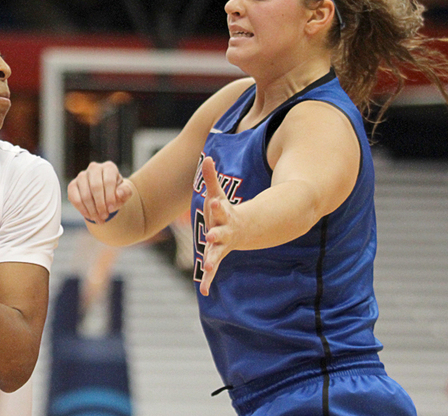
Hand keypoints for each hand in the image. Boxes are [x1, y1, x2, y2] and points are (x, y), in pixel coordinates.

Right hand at [68, 161, 132, 224]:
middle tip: (104, 216)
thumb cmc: (117, 192)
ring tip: (98, 219)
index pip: (108, 181)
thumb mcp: (125, 192)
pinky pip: (75, 199)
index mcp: (109, 167)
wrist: (106, 195)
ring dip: (92, 210)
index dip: (110, 197)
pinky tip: (89, 216)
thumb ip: (126, 191)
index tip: (112, 209)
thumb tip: (119, 193)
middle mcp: (94, 168)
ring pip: (85, 194)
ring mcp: (82, 176)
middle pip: (95, 187)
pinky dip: (82, 209)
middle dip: (100, 205)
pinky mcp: (73, 185)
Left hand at [198, 156, 238, 296]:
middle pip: (219, 233)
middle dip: (215, 235)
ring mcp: (222, 246)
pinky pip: (213, 270)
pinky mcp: (217, 257)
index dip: (217, 206)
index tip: (214, 202)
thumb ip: (212, 178)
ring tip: (209, 269)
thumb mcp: (219, 194)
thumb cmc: (225, 210)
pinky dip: (209, 280)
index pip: (220, 209)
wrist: (242, 230)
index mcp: (224, 216)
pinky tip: (204, 292)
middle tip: (210, 237)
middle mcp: (224, 232)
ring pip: (217, 255)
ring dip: (213, 262)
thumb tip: (206, 156)